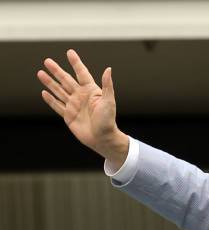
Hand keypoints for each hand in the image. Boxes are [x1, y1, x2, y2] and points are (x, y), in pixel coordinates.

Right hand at [37, 49, 127, 166]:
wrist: (102, 138)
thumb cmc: (108, 120)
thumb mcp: (108, 101)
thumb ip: (107, 85)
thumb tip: (108, 69)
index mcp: (91, 91)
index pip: (82, 73)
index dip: (76, 63)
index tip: (69, 52)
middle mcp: (81, 96)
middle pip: (66, 80)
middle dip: (57, 71)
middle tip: (47, 61)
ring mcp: (74, 106)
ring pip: (59, 91)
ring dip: (50, 82)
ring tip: (40, 73)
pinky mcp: (68, 116)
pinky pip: (57, 105)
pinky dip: (50, 99)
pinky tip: (44, 92)